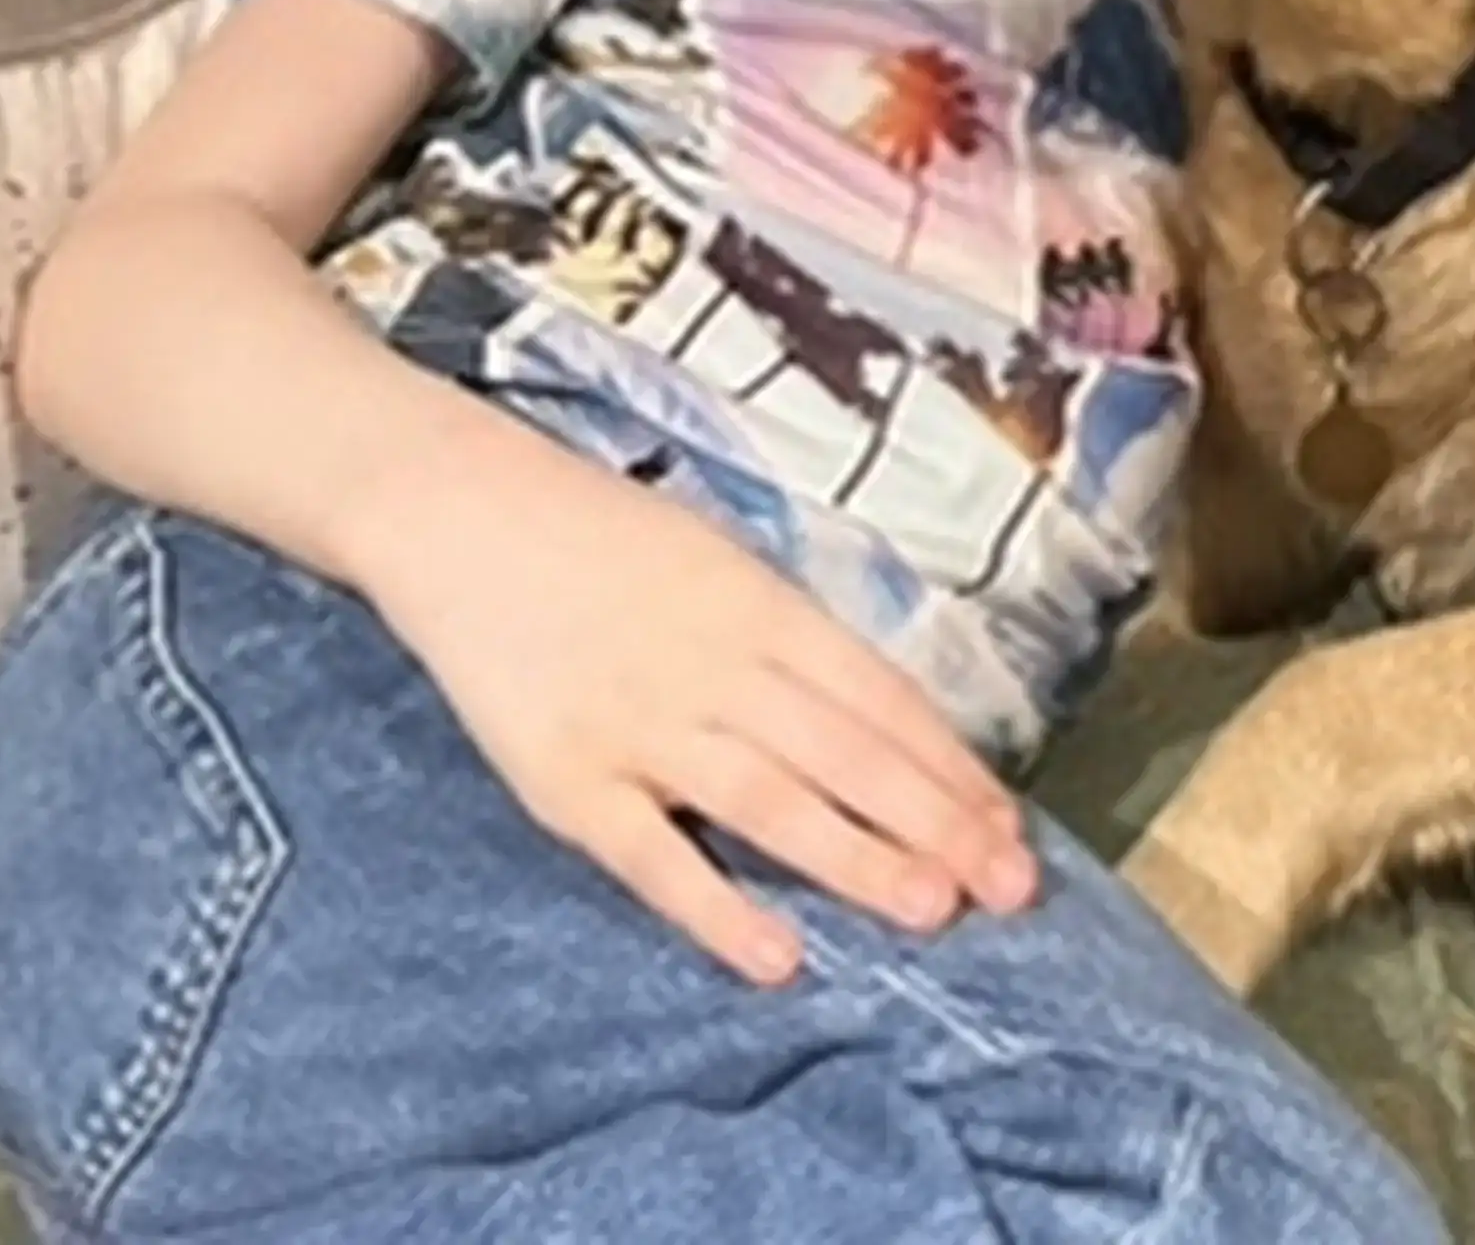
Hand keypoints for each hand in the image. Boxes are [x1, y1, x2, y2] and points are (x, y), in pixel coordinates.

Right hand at [361, 420, 1038, 981]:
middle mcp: (716, 663)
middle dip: (935, 820)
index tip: (1010, 826)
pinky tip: (776, 957)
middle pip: (845, 749)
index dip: (949, 764)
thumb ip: (785, 640)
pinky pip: (652, 856)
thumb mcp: (715, 563)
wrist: (463, 515)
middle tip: (1011, 889)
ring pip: (772, 800)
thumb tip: (875, 720)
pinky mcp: (565, 780)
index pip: (880, 694)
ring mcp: (641, 723)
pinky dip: (716, 907)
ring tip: (933, 910)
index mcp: (760, 604)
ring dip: (858, 857)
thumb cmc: (599, 540)